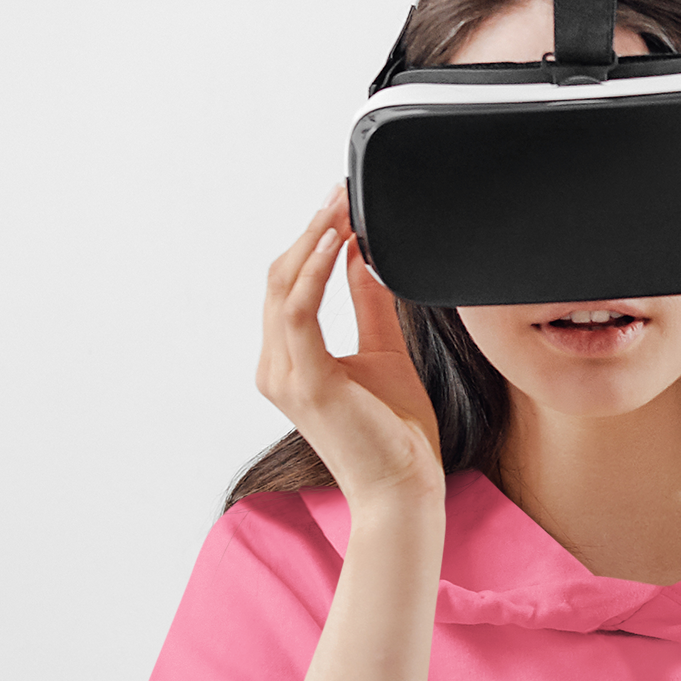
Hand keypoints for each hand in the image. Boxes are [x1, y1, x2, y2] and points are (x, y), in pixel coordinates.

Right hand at [258, 186, 444, 508]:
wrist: (404, 489)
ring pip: (285, 286)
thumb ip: (368, 303)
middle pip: (279, 278)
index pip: (287, 286)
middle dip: (311, 229)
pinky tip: (340, 240)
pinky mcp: (308, 382)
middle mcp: (276, 367)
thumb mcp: (383, 352)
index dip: (310, 240)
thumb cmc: (397, 434)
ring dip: (315, 238)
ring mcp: (286, 376)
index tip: (340, 204)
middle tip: (341, 192)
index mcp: (289, 361)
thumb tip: (360, 255)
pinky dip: (318, 270)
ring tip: (342, 205)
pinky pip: (301, 310)